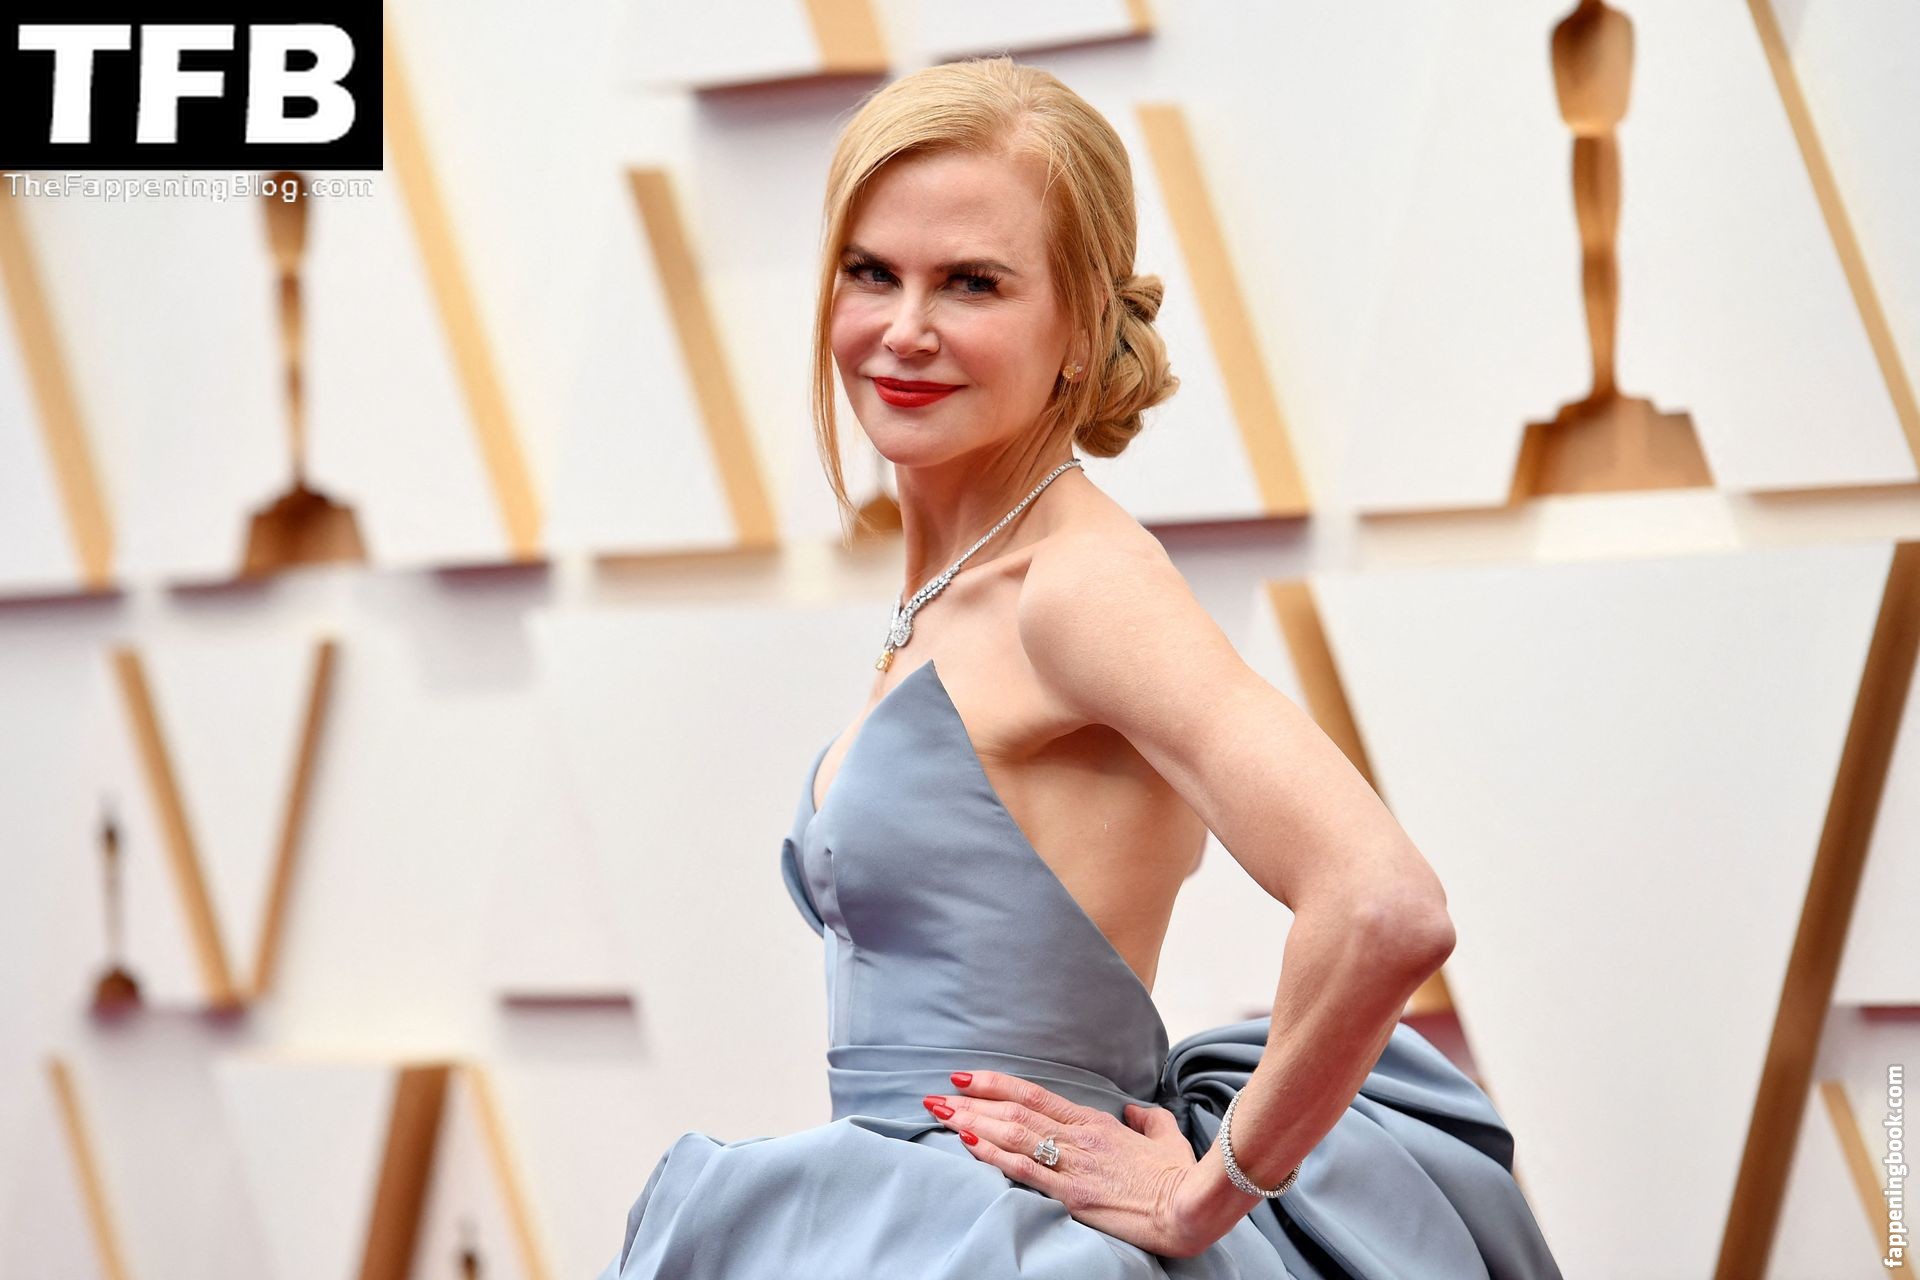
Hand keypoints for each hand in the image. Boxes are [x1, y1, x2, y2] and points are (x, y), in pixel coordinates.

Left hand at [922, 1070, 1211, 1258]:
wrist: (1189, 1206)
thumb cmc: (1179, 1175)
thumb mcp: (1164, 1136)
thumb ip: (1145, 1119)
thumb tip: (1133, 1110)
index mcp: (1095, 1122)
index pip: (1034, 1094)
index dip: (995, 1083)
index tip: (964, 1077)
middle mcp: (1078, 1136)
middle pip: (1013, 1110)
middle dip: (969, 1102)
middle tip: (935, 1095)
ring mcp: (1073, 1163)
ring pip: (1012, 1133)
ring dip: (971, 1123)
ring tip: (940, 1113)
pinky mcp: (1072, 1193)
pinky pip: (1025, 1169)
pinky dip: (993, 1154)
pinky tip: (968, 1144)